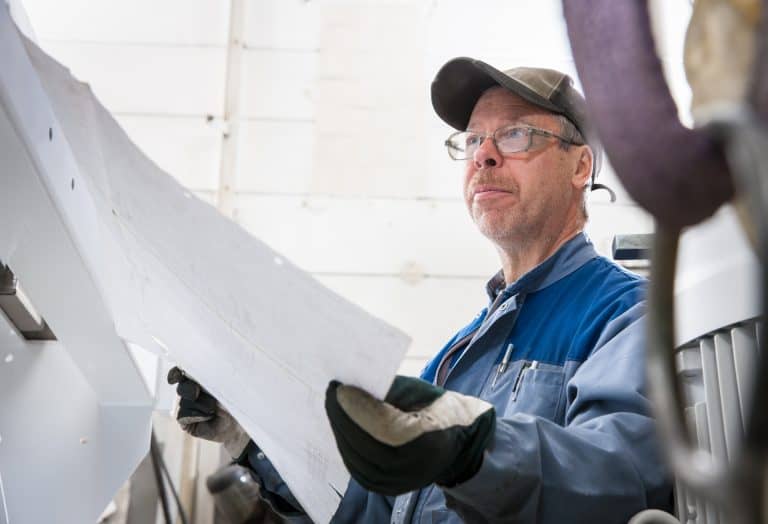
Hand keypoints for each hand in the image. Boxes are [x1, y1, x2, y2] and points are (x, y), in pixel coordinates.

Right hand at [167, 367, 250, 458]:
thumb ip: (209, 382)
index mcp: (198, 380)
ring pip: (184, 402)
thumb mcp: (222, 389)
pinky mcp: (185, 422)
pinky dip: (197, 415)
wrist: (236, 424)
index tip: (176, 377)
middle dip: (189, 389)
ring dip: (201, 405)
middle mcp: (190, 393)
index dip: (175, 374)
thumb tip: (195, 379)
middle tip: (197, 392)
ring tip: (214, 410)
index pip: (181, 373)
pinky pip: (183, 415)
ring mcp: (186, 407)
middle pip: (182, 387)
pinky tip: (208, 417)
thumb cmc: (232, 403)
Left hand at [325, 375, 495, 495]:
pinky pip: (356, 464)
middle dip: (343, 414)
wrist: (455, 440)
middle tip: (331, 391)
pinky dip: (345, 442)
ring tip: (332, 404)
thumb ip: (386, 390)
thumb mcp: (417, 391)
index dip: (358, 407)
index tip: (340, 387)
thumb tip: (351, 385)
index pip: (384, 425)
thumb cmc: (434, 407)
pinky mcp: (385, 487)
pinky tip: (340, 423)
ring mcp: (399, 482)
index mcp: (429, 438)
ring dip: (340, 428)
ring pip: (356, 455)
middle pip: (365, 443)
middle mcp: (414, 467)